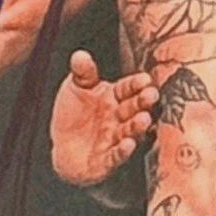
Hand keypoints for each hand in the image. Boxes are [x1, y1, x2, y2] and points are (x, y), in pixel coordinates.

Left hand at [50, 50, 157, 186]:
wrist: (63, 147)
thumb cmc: (75, 114)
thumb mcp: (76, 88)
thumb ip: (81, 73)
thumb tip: (79, 54)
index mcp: (113, 98)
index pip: (126, 88)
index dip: (135, 84)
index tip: (145, 79)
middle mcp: (118, 118)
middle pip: (132, 108)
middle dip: (142, 102)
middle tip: (152, 95)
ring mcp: (114, 139)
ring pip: (128, 131)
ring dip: (137, 126)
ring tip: (144, 118)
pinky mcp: (106, 161)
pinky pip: (115, 155)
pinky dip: (122, 151)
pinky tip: (128, 145)